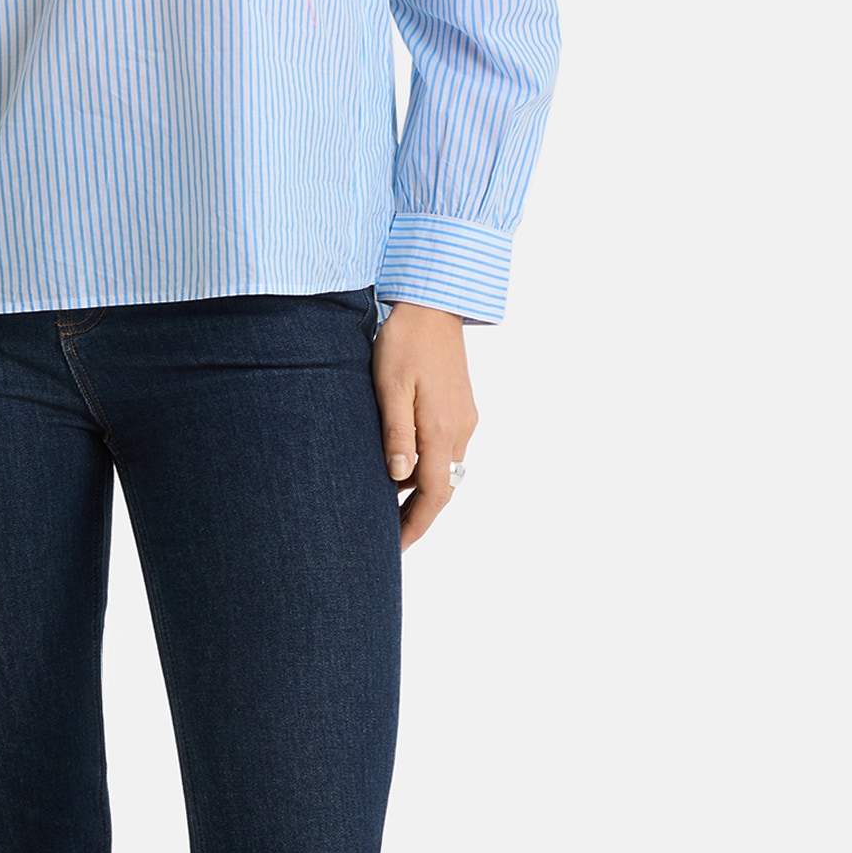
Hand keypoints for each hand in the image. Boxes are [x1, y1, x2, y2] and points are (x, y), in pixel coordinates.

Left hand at [371, 302, 478, 551]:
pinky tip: (402, 461)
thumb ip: (396, 433)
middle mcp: (460, 429)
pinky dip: (428, 463)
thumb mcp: (389, 387)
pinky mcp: (463, 407)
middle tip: (387, 534)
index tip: (396, 547)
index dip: (416, 524)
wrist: (433, 305)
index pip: (433, 494)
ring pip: (444, 467)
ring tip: (386, 499)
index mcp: (440, 428)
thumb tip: (399, 478)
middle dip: (418, 513)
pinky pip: (446, 447)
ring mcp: (465, 418)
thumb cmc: (405, 342)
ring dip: (421, 487)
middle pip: (442, 487)